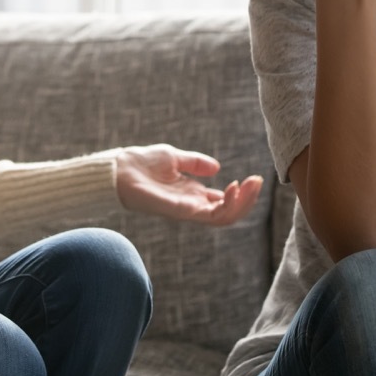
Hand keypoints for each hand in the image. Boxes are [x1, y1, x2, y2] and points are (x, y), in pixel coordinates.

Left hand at [115, 144, 262, 225]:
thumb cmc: (140, 163)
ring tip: (251, 185)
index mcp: (192, 194)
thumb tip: (217, 168)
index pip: (223, 202)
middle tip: (258, 182)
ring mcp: (186, 211)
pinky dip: (225, 205)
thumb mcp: (174, 157)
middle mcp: (191, 206)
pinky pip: (208, 215)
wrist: (118, 169)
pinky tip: (233, 188)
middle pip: (228, 212)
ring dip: (242, 203)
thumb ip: (195, 163)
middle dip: (247, 200)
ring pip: (223, 218)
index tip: (254, 178)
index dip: (242, 193)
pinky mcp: (178, 211)